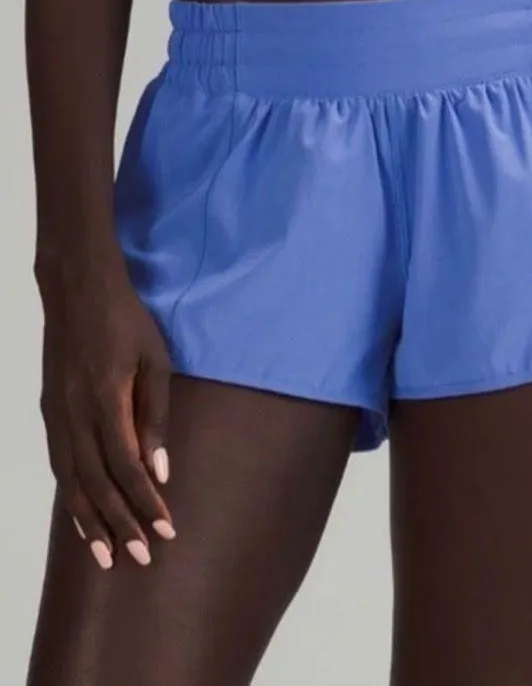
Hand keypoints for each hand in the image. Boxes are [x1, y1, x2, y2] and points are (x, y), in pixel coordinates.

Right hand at [36, 252, 175, 569]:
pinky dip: (70, 495)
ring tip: (105, 555)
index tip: (166, 529)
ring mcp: (55, 415)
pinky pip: (58, 464)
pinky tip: (81, 514)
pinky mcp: (49, 412)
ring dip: (89, 519)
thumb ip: (156, 417)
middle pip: (96, 483)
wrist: (77, 291)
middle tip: (142, 557)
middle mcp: (73, 415)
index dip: (146, 502)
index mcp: (105, 401)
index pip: (127, 467)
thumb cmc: (128, 323)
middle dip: (120, 523)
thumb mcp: (155, 363)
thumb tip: (161, 470)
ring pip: (70, 480)